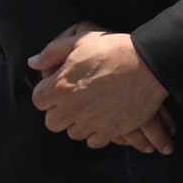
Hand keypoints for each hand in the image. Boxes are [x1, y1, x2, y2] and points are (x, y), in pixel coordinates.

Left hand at [30, 25, 170, 150]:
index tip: (57, 89)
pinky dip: (96, 133)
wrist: (149, 64)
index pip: (38, 100)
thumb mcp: (82, 41)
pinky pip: (93, 141)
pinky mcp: (110, 130)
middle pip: (52, 122)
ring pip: (72, 133)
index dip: (46, 94)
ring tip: (90, 109)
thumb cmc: (115, 49)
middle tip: (73, 100)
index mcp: (61, 86)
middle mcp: (73, 107)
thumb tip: (33, 63)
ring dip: (78, 123)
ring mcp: (92, 121)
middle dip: (59, 112)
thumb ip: (53, 51)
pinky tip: (103, 119)